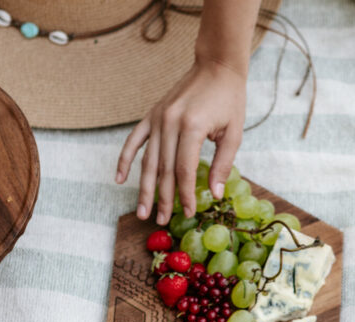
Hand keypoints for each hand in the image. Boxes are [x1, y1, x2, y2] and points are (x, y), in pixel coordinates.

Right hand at [116, 58, 246, 224]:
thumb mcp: (234, 133)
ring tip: (143, 212)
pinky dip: (125, 160)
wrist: (215, 66)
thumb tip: (215, 194)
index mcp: (191, 127)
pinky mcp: (151, 115)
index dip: (185, 195)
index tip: (189, 213)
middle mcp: (169, 122)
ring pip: (148, 161)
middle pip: (164, 170)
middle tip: (161, 222)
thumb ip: (223, 164)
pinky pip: (134, 141)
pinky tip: (120, 180)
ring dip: (145, 189)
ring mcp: (157, 118)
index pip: (184, 170)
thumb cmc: (229, 100)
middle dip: (163, 199)